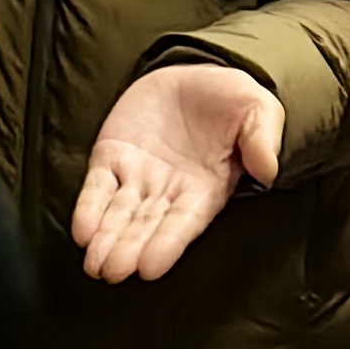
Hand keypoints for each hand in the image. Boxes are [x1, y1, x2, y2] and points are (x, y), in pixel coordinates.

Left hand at [72, 63, 284, 283]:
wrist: (193, 77)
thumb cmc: (232, 101)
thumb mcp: (257, 109)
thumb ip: (262, 138)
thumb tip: (268, 169)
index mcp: (207, 188)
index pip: (185, 222)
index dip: (167, 244)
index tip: (150, 267)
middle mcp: (169, 191)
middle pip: (147, 226)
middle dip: (129, 249)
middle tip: (113, 271)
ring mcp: (138, 176)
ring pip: (119, 214)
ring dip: (107, 239)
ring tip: (95, 263)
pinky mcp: (112, 157)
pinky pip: (97, 187)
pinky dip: (88, 209)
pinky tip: (82, 231)